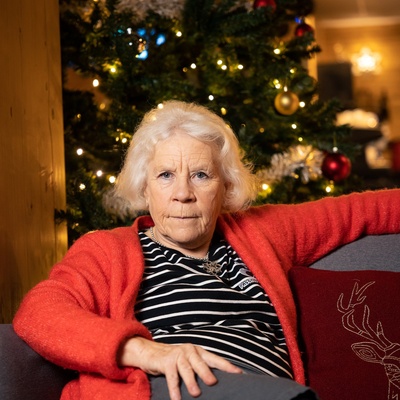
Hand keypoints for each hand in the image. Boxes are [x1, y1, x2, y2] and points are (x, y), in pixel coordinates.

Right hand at [118, 336, 241, 399]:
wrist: (151, 352)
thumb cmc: (174, 359)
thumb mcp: (190, 361)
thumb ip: (201, 368)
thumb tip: (216, 382)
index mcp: (199, 351)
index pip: (215, 358)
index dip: (226, 366)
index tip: (239, 373)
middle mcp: (190, 351)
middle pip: (201, 363)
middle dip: (207, 372)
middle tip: (213, 383)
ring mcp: (178, 355)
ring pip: (186, 369)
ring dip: (191, 382)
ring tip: (196, 394)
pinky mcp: (166, 362)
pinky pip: (172, 377)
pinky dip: (174, 389)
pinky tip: (177, 399)